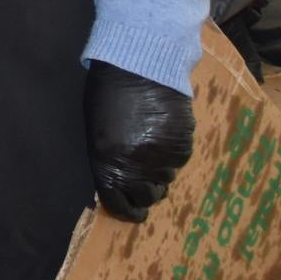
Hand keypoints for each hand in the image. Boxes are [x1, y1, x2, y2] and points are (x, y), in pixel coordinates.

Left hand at [87, 61, 194, 220]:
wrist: (139, 65)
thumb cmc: (108, 94)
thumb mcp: (97, 131)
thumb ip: (108, 160)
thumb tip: (119, 183)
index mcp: (106, 162)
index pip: (117, 201)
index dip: (126, 211)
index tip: (134, 213)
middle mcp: (135, 165)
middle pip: (146, 196)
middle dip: (145, 192)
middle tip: (146, 183)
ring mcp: (161, 156)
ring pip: (165, 179)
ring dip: (159, 172)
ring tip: (154, 150)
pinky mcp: (183, 145)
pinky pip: (179, 161)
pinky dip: (173, 155)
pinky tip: (165, 137)